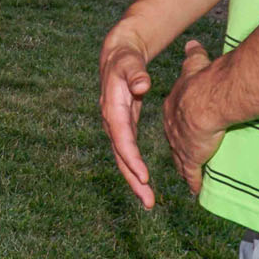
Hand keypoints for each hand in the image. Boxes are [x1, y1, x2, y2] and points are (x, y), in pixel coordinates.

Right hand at [99, 34, 154, 208]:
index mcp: (112, 109)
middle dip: (133, 180)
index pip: (122, 139)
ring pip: (123, 159)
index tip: (144, 176)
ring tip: (147, 201)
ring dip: (134, 181)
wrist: (117, 57)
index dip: (132, 159)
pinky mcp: (122, 129)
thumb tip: (142, 85)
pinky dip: (135, 170)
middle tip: (147, 200)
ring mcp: (116, 128)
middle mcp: (111, 122)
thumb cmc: (125, 60)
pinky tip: (144, 184)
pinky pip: (127, 154)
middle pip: (121, 157)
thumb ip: (136, 73)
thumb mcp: (130, 62)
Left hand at [161, 41, 224, 195]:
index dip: (180, 128)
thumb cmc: (203, 80)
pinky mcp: (191, 157)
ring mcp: (180, 144)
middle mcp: (172, 128)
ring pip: (180, 162)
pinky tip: (196, 189)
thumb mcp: (194, 65)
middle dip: (178, 152)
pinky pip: (191, 173)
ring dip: (184, 171)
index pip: (174, 121)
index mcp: (172, 109)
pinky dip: (194, 181)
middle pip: (174, 144)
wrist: (207, 99)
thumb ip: (192, 57)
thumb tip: (191, 44)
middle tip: (183, 158)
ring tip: (189, 177)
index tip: (185, 134)